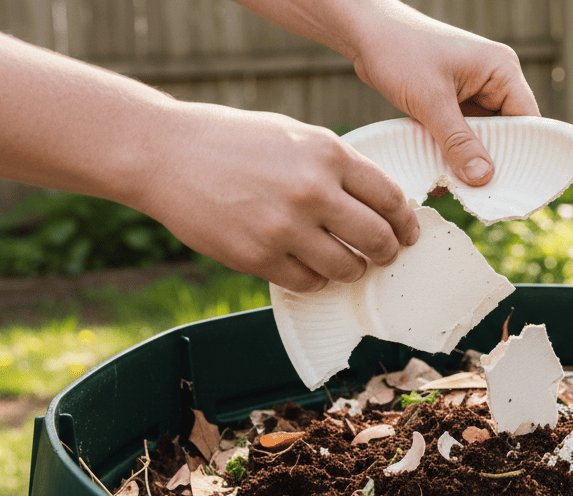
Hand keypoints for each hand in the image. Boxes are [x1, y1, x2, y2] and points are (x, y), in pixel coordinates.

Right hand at [138, 102, 418, 291]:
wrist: (165, 153)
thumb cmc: (234, 141)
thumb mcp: (296, 136)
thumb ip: (338, 167)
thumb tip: (380, 204)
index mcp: (328, 153)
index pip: (391, 198)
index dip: (405, 222)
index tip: (407, 232)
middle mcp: (313, 190)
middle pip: (378, 239)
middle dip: (388, 252)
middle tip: (384, 255)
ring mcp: (285, 227)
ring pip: (347, 268)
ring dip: (352, 269)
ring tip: (346, 262)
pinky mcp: (258, 257)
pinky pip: (308, 282)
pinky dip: (315, 279)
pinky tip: (309, 267)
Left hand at [348, 5, 540, 185]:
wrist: (365, 34)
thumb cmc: (400, 50)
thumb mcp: (431, 100)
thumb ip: (458, 141)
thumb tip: (483, 178)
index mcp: (501, 71)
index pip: (528, 121)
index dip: (525, 155)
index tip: (516, 188)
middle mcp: (493, 82)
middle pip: (507, 134)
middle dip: (493, 163)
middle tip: (484, 197)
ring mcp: (473, 94)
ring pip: (482, 140)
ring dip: (470, 162)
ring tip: (462, 189)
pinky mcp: (453, 104)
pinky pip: (462, 137)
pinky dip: (454, 155)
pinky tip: (444, 175)